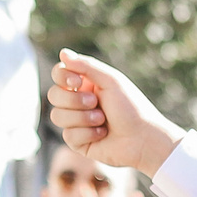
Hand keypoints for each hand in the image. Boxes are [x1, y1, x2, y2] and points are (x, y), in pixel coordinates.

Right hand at [48, 50, 188, 173]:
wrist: (143, 139)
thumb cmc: (131, 108)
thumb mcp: (111, 81)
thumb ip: (86, 66)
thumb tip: (63, 53)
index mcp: (85, 85)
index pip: (58, 74)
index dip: (62, 77)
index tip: (77, 82)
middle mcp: (78, 102)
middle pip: (53, 95)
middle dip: (75, 100)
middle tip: (96, 103)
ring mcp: (77, 122)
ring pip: (57, 117)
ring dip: (83, 118)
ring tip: (102, 120)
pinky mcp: (78, 142)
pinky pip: (68, 136)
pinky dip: (87, 134)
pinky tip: (103, 134)